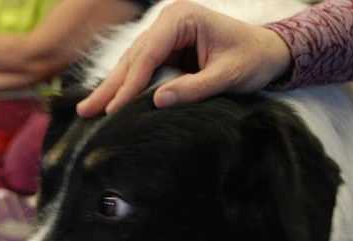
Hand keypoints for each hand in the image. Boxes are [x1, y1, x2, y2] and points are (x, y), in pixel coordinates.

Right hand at [77, 0, 291, 116]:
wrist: (267, 52)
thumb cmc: (251, 60)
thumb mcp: (226, 76)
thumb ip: (194, 88)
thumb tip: (158, 102)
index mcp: (182, 19)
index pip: (148, 53)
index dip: (129, 84)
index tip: (113, 109)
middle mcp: (169, 22)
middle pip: (133, 57)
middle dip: (110, 86)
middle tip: (85, 110)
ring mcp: (167, 34)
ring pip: (133, 63)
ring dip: (113, 87)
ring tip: (89, 108)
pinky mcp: (169, 49)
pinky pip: (143, 68)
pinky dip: (128, 86)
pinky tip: (111, 100)